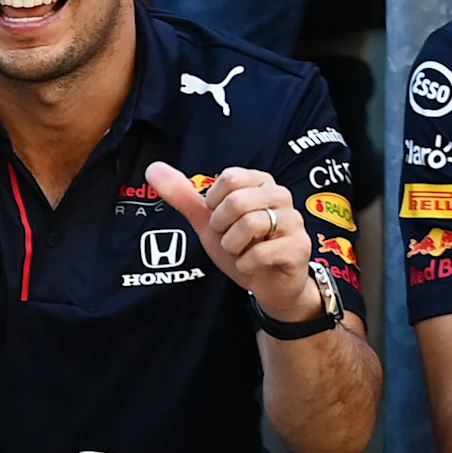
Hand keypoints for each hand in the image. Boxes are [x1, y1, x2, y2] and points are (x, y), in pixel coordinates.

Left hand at [144, 163, 324, 320]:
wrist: (267, 284)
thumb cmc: (241, 246)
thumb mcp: (208, 221)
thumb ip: (183, 195)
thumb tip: (153, 168)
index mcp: (260, 182)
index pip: (228, 179)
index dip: (215, 206)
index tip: (221, 220)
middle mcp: (280, 196)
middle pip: (237, 201)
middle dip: (222, 228)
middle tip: (231, 238)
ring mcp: (294, 221)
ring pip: (250, 224)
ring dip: (233, 246)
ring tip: (241, 250)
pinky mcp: (299, 247)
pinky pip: (260, 253)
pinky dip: (246, 264)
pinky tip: (252, 264)